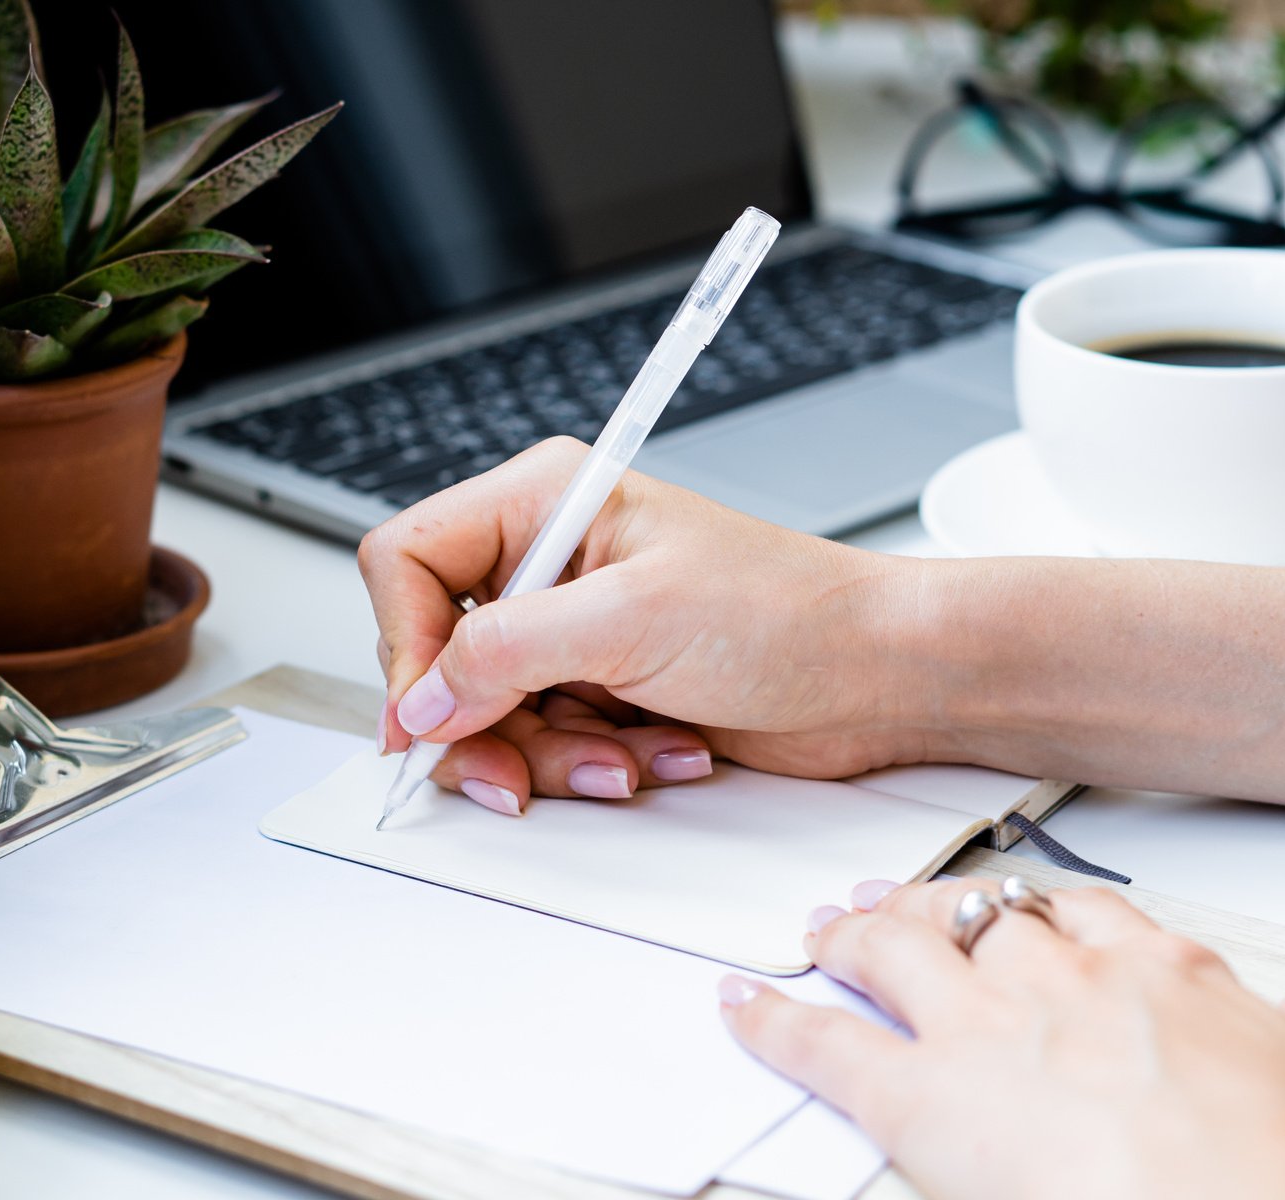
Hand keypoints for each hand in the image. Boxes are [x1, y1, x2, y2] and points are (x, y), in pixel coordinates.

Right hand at [357, 438, 936, 812]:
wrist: (876, 675)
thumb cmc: (788, 611)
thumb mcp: (634, 618)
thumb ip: (509, 651)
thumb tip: (422, 697)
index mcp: (544, 504)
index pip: (409, 561)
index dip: (407, 642)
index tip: (432, 711)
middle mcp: (548, 566)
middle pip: (438, 656)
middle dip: (483, 723)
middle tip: (517, 767)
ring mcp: (572, 634)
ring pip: (487, 717)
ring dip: (552, 756)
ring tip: (625, 756)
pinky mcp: (599, 692)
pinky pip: (543, 747)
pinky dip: (590, 767)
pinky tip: (655, 754)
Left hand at [720, 878, 1284, 1199]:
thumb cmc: (1283, 1176)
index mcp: (1153, 974)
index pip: (1081, 915)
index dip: (1036, 910)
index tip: (1019, 909)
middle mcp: (1056, 983)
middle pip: (973, 920)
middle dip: (928, 907)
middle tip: (897, 902)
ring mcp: (980, 1031)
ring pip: (891, 951)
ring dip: (849, 936)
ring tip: (824, 928)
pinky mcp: (915, 1096)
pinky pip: (822, 1045)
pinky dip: (772, 1021)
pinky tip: (742, 1004)